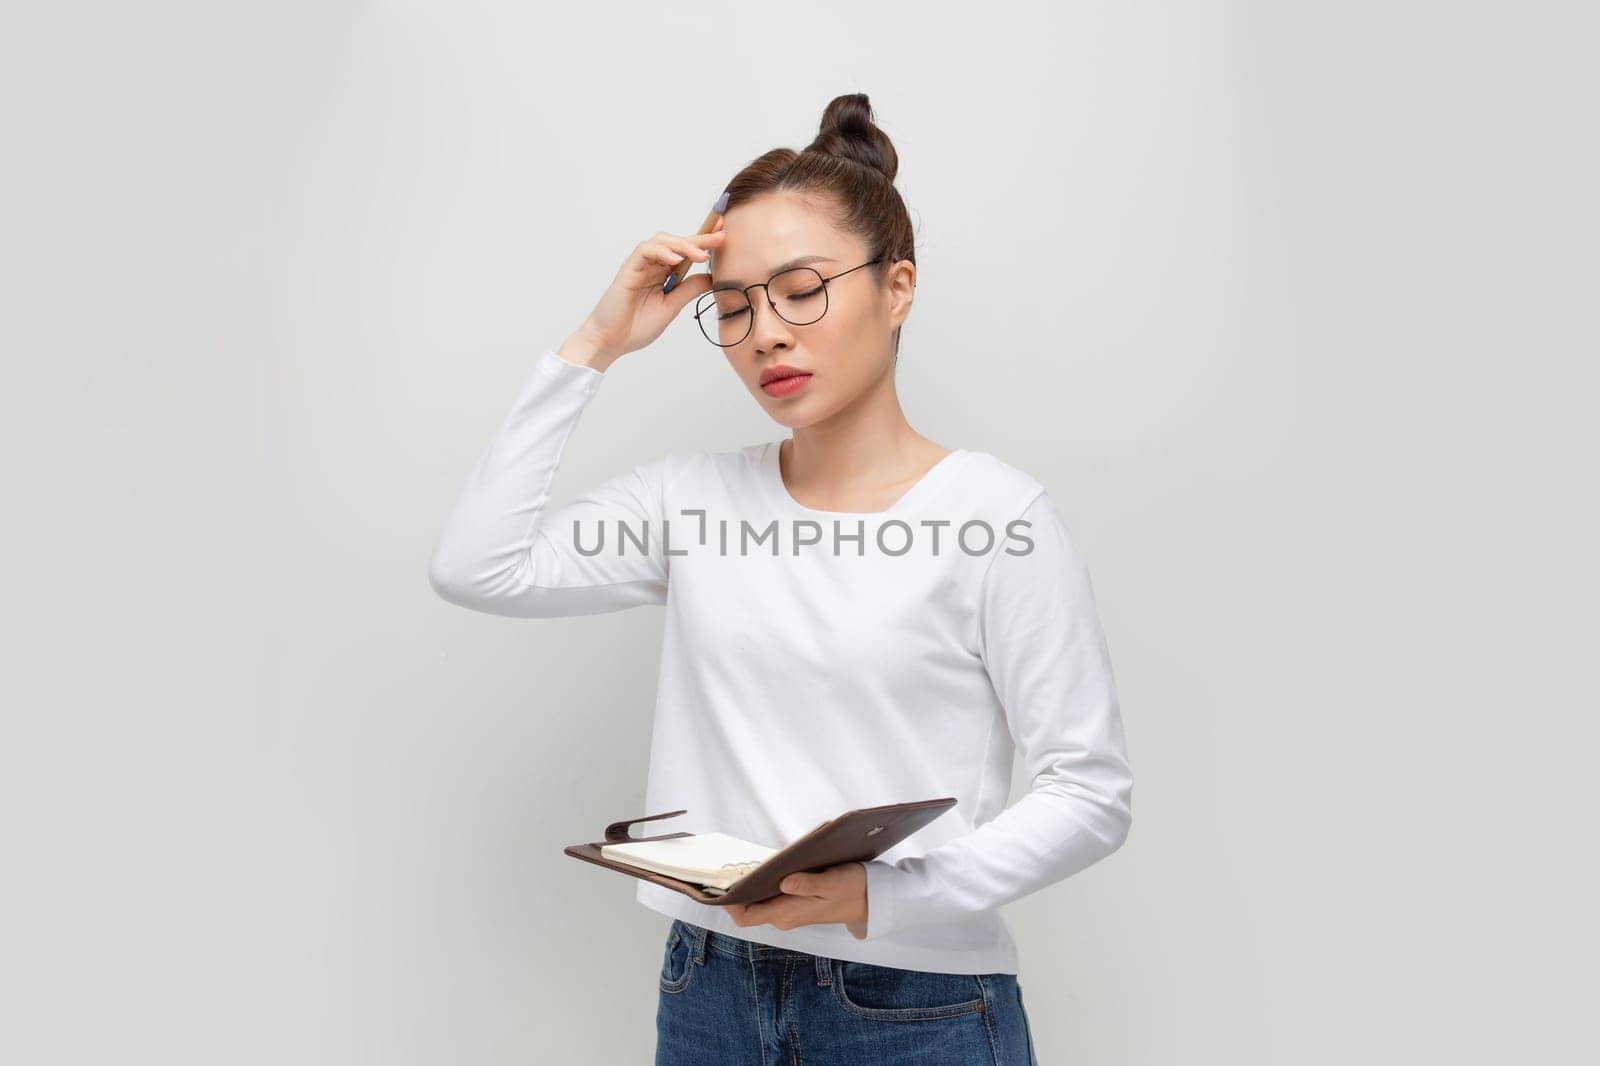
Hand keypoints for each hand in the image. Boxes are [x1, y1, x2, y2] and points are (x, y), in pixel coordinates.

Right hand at [568, 221, 726, 368]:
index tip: (724, 235)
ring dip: (684, 245)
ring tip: (701, 255)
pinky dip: (661, 252)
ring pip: (662, 241)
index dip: (704, 242)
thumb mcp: (672, 306)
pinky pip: (645, 251)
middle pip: (678, 242)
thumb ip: (689, 290)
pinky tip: (675, 260)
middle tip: (721, 234)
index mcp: (664, 274)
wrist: (611, 341)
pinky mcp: (628, 269)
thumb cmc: (637, 326)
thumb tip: (712, 277)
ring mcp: (640, 265)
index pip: (686, 252)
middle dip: (700, 237)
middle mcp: (653, 265)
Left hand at [726, 861, 869, 940]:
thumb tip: (785, 882)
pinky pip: (768, 892)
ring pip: (756, 899)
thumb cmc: (853, 890)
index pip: (745, 917)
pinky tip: (761, 863)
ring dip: (746, 883)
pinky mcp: (794, 899)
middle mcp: (784, 914)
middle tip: (721, 865)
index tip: (717, 884)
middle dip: (733, 889)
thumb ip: (809, 884)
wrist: (872, 899)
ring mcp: (788, 908)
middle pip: (746, 907)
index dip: (727, 903)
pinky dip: (761, 879)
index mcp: (788, 913)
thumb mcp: (834, 883)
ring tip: (736, 861)